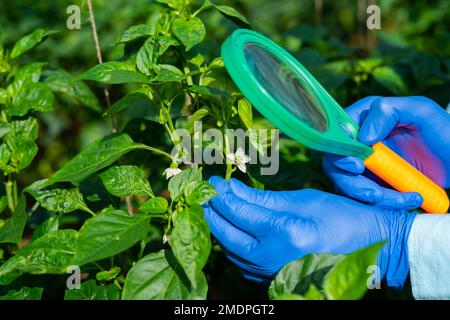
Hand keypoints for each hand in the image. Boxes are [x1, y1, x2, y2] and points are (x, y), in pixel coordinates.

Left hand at [204, 176, 415, 286]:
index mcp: (284, 233)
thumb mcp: (302, 200)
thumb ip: (263, 199)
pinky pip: (242, 262)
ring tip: (214, 207)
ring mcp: (271, 274)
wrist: (368, 250)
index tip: (211, 181)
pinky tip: (231, 228)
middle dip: (211, 211)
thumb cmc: (341, 218)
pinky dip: (232, 244)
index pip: (239, 212)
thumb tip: (231, 188)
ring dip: (219, 227)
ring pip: (230, 250)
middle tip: (204, 194)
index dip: (221, 195)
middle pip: (226, 234)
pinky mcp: (272, 280)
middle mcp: (272, 258)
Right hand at [323, 96, 449, 209]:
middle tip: (374, 193)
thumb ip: (389, 112)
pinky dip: (383, 203)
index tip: (358, 166)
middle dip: (352, 182)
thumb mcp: (422, 113)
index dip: (340, 151)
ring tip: (401, 200)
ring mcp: (366, 162)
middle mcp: (360, 140)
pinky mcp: (373, 181)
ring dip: (370, 196)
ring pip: (348, 183)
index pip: (337, 133)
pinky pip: (364, 196)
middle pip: (336, 163)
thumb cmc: (446, 133)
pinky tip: (407, 200)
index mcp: (366, 117)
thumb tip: (362, 137)